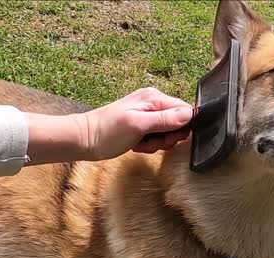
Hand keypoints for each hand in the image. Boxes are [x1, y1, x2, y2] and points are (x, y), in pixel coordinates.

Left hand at [24, 87, 192, 165]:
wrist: (84, 140)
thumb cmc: (107, 132)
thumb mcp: (138, 125)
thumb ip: (165, 119)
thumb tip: (189, 114)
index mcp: (154, 98)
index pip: (185, 110)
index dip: (180, 128)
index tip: (165, 138)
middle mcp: (153, 102)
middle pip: (178, 123)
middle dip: (166, 138)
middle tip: (150, 142)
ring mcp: (148, 114)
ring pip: (168, 132)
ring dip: (157, 143)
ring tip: (140, 144)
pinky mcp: (142, 125)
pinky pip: (157, 136)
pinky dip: (150, 145)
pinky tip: (137, 145)